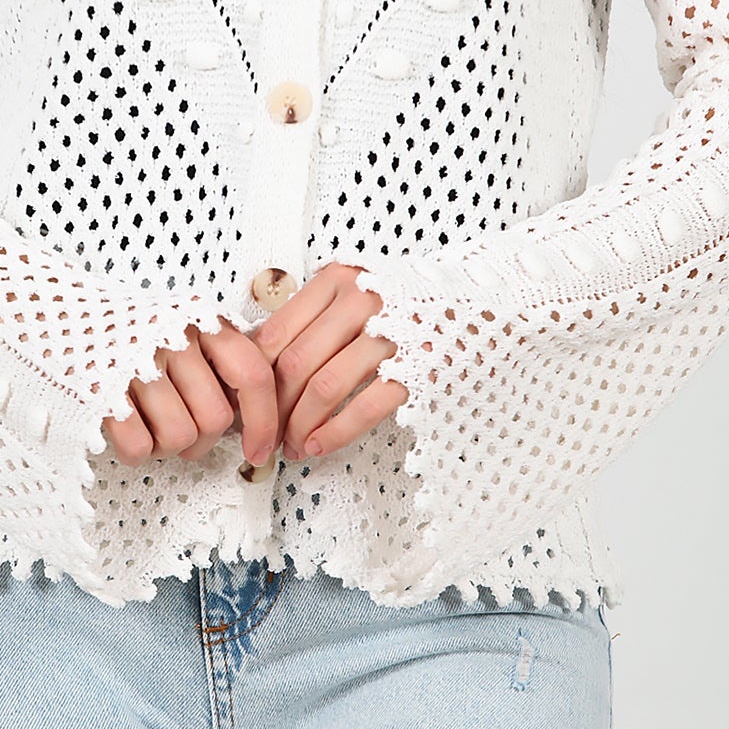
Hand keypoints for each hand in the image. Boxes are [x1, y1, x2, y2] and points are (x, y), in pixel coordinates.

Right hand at [102, 315, 278, 467]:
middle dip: (203, 440)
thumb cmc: (130, 330)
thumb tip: (254, 418)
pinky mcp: (100, 390)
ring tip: (150, 426)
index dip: (265, 420)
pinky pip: (139, 447)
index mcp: (200, 321)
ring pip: (180, 437)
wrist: (55, 310)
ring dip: (167, 447)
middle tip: (184, 433)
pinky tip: (126, 430)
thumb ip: (219, 359)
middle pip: (216, 418)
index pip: (253, 375)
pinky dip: (136, 451)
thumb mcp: (183, 326)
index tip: (261, 450)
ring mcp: (135, 363)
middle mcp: (172, 338)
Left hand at [249, 262, 406, 460]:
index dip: (255, 378)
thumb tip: (258, 368)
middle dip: (273, 410)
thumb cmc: (407, 305)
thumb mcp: (356, 294)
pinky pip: (364, 407)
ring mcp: (392, 334)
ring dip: (300, 426)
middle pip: (295, 363)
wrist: (480, 302)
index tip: (248, 405)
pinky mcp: (417, 368)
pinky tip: (320, 446)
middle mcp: (362, 300)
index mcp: (338, 281)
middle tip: (265, 437)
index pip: (276, 334)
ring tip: (294, 447)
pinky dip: (335, 433)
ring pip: (324, 387)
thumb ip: (313, 320)